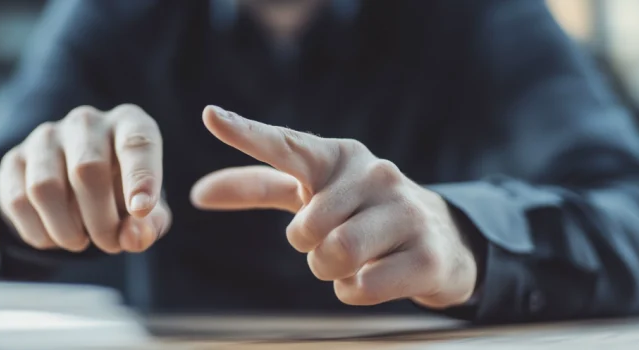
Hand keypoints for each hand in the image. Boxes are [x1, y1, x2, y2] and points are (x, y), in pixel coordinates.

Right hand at [0, 104, 170, 253]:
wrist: (79, 187)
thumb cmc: (125, 192)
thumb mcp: (148, 209)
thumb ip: (150, 225)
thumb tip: (134, 239)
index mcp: (129, 123)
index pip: (137, 142)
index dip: (141, 177)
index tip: (141, 210)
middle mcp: (87, 122)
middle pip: (87, 169)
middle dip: (101, 220)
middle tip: (110, 244)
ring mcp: (46, 137)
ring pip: (46, 187)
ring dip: (67, 230)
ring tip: (81, 240)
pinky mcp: (15, 159)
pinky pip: (18, 201)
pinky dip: (40, 232)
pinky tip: (56, 235)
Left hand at [191, 106, 476, 308]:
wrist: (441, 238)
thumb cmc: (360, 211)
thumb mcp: (311, 194)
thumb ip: (256, 188)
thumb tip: (197, 193)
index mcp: (339, 156)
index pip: (286, 145)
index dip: (246, 133)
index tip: (210, 115)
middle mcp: (375, 173)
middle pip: (305, 228)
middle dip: (309, 247)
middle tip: (333, 239)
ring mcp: (406, 211)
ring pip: (335, 255)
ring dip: (332, 270)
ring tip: (356, 258)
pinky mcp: (428, 255)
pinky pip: (363, 287)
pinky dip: (356, 291)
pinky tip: (378, 274)